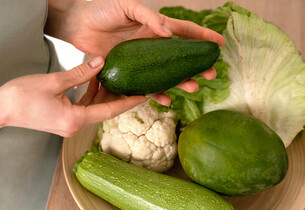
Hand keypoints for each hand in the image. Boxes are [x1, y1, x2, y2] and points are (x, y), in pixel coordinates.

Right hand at [0, 57, 145, 136]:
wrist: (0, 108)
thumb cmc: (20, 98)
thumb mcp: (53, 82)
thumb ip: (80, 73)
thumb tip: (100, 63)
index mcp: (74, 120)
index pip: (109, 111)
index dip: (127, 103)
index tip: (143, 97)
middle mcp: (74, 126)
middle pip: (103, 110)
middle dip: (118, 97)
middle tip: (133, 85)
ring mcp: (69, 124)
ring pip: (93, 108)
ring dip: (102, 93)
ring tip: (112, 77)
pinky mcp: (63, 119)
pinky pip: (83, 107)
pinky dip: (90, 95)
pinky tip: (93, 81)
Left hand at [46, 0, 224, 104]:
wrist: (78, 25)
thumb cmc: (102, 10)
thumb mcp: (127, 6)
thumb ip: (147, 17)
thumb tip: (167, 31)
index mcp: (155, 28)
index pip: (184, 32)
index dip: (202, 37)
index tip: (219, 44)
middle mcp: (153, 46)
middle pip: (180, 58)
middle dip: (197, 65)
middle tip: (211, 73)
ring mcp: (142, 61)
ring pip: (167, 75)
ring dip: (181, 82)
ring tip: (193, 87)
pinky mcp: (130, 73)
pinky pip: (146, 86)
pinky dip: (155, 93)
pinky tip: (165, 99)